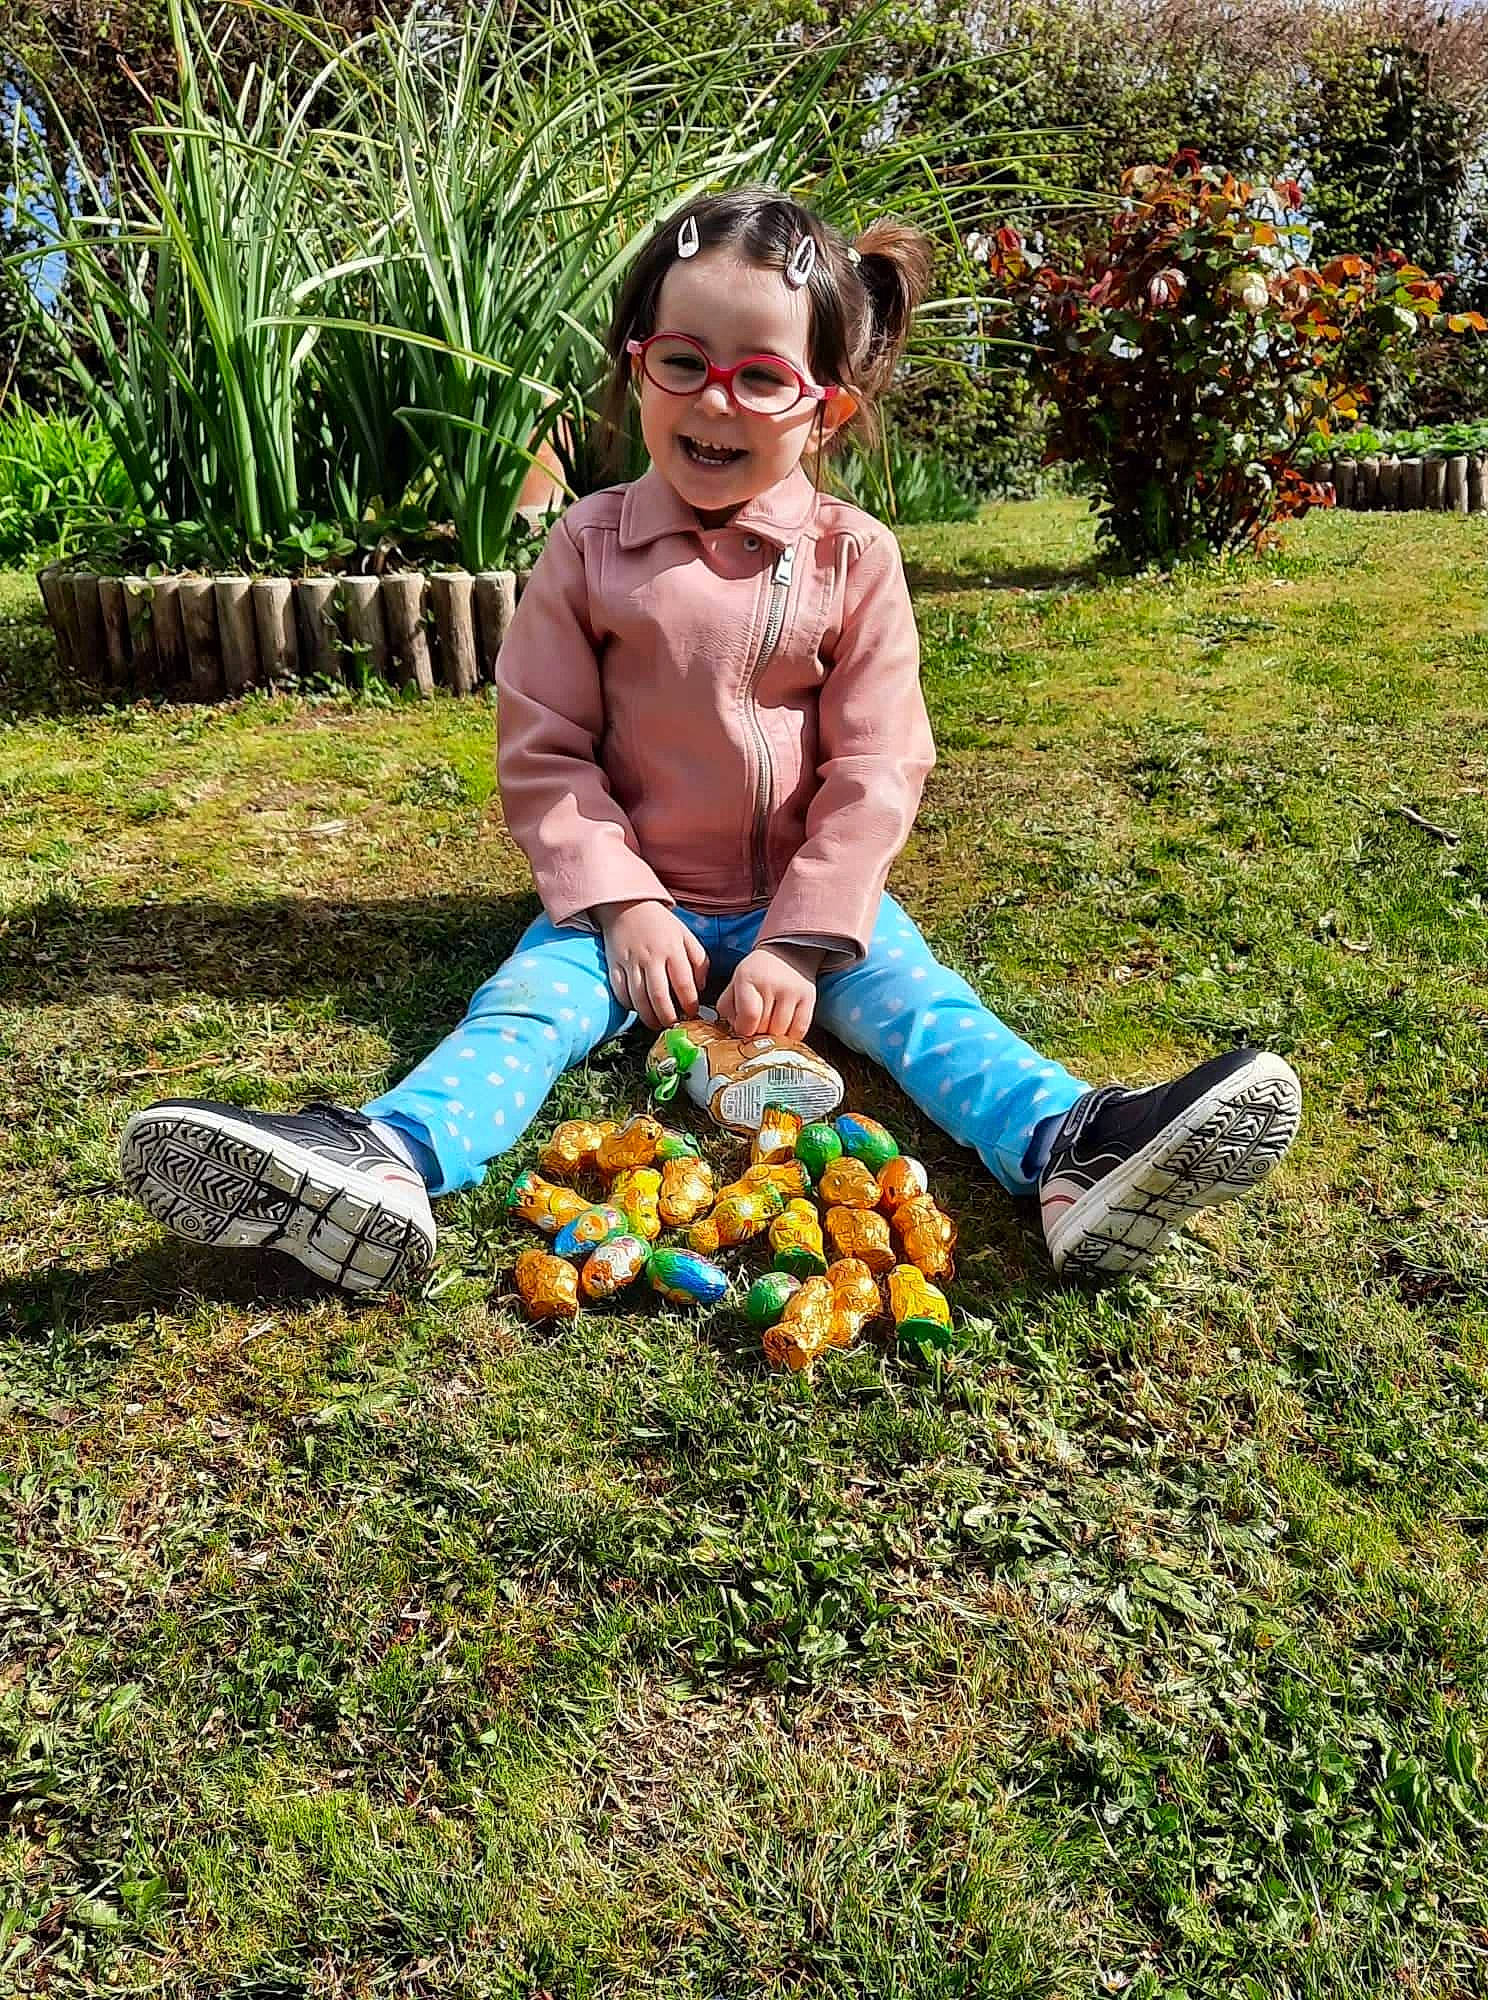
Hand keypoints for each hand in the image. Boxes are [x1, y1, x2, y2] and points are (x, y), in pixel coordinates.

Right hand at [594, 899, 708, 1030]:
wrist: (626, 906)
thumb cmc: (660, 924)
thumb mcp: (686, 935)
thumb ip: (699, 960)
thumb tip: (701, 987)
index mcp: (672, 949)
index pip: (684, 984)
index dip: (689, 1004)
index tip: (692, 1013)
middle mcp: (651, 957)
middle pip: (659, 996)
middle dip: (668, 1017)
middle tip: (673, 1025)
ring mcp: (630, 963)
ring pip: (639, 999)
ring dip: (649, 1017)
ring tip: (657, 1023)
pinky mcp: (614, 966)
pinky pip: (620, 993)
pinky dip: (629, 1005)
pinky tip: (639, 1008)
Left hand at [717, 942, 821, 1041]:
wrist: (785, 954)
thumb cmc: (757, 974)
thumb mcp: (734, 984)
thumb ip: (727, 1008)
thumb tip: (735, 1029)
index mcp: (748, 977)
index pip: (749, 1016)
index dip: (744, 1030)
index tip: (744, 1028)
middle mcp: (771, 982)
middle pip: (764, 1027)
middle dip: (757, 1032)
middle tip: (757, 1023)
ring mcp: (792, 990)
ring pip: (781, 1032)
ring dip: (774, 1035)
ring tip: (770, 1022)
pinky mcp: (808, 997)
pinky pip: (799, 1030)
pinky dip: (790, 1035)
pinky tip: (784, 1026)